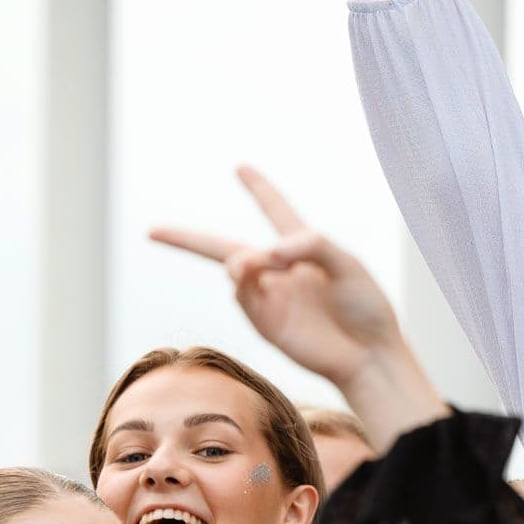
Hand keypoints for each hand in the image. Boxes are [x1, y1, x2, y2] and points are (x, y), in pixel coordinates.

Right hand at [152, 166, 408, 385]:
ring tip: (255, 262)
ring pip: (234, 268)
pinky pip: (242, 296)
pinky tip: (252, 272)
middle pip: (224, 247)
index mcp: (304, 248)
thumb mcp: (347, 263)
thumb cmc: (366, 307)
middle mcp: (280, 271)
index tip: (240, 167)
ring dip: (240, 260)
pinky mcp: (265, 323)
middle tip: (153, 230)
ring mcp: (269, 297)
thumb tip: (266, 251)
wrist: (370, 355)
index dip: (259, 189)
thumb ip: (310, 243)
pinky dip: (242, 281)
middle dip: (187, 239)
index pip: (276, 210)